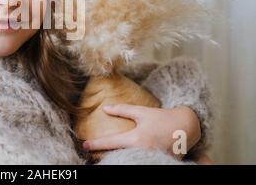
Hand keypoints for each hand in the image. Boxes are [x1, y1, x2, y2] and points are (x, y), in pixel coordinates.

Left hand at [82, 104, 200, 159]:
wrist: (187, 128)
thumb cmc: (162, 118)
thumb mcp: (142, 112)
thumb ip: (122, 110)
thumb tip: (105, 108)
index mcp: (136, 138)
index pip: (111, 142)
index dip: (96, 144)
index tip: (84, 146)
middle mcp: (142, 151)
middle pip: (117, 156)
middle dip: (104, 156)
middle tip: (90, 155)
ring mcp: (150, 159)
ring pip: (127, 161)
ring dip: (117, 159)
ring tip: (104, 157)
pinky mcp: (157, 163)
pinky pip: (139, 162)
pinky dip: (130, 160)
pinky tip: (123, 159)